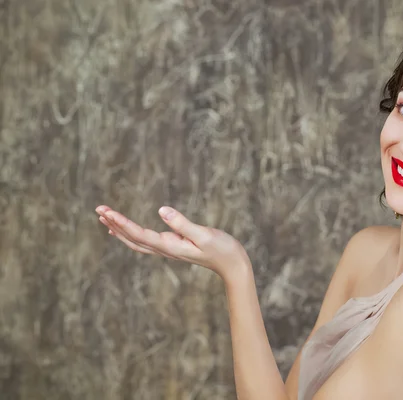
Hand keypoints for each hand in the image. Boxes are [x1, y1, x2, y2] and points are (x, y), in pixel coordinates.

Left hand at [95, 205, 251, 281]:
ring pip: (136, 241)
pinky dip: (131, 234)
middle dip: (114, 224)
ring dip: (119, 229)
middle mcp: (165, 250)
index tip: (106, 212)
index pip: (139, 234)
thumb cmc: (222, 249)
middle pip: (132, 238)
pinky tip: (125, 229)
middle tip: (98, 209)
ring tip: (104, 217)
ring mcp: (168, 249)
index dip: (121, 223)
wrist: (233, 264)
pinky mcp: (173, 246)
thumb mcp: (204, 234)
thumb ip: (183, 224)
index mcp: (170, 246)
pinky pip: (145, 241)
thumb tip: (162, 211)